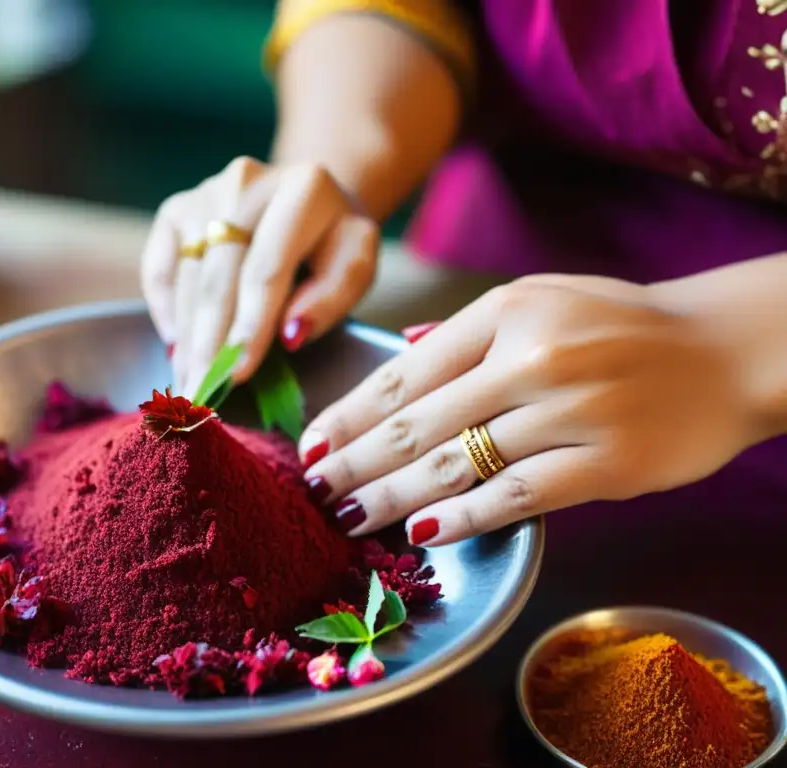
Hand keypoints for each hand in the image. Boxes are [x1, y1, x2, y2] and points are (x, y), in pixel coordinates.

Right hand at [140, 156, 377, 395]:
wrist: (306, 198)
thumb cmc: (333, 241)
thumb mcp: (356, 264)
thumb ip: (334, 296)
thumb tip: (290, 334)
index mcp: (303, 189)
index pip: (266, 270)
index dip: (249, 327)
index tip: (236, 376)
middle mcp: (246, 181)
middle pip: (219, 276)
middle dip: (210, 343)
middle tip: (202, 394)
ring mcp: (204, 193)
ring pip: (188, 278)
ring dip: (187, 336)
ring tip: (190, 383)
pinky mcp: (175, 210)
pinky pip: (160, 269)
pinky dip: (164, 310)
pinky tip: (177, 346)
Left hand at [300, 274, 758, 546]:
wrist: (728, 350)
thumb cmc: (626, 324)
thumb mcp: (545, 296)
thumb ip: (470, 330)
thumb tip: (402, 351)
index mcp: (506, 312)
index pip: (405, 373)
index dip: (351, 414)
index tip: (313, 443)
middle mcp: (531, 358)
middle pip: (419, 423)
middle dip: (355, 461)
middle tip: (313, 489)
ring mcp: (569, 412)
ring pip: (458, 464)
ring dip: (392, 496)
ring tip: (349, 517)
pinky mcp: (606, 464)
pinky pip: (517, 497)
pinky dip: (464, 518)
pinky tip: (422, 534)